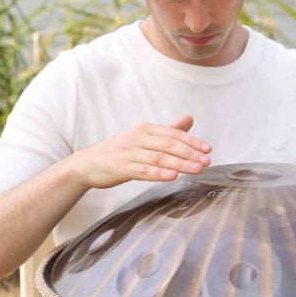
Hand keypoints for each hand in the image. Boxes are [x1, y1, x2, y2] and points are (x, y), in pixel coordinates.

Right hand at [71, 114, 211, 189]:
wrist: (87, 164)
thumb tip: (190, 119)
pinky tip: (172, 177)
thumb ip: (168, 130)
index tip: (208, 149)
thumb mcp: (144, 137)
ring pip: (159, 158)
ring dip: (180, 164)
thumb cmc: (120, 151)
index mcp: (146, 129)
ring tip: (197, 169)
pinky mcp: (121, 168)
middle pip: (169, 144)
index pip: (174, 133)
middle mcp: (138, 138)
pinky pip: (143, 171)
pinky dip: (159, 174)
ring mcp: (129, 152)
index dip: (192, 141)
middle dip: (190, 153)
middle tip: (207, 161)